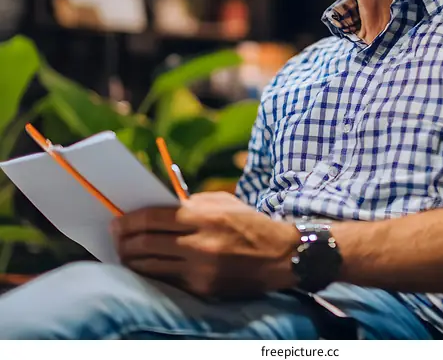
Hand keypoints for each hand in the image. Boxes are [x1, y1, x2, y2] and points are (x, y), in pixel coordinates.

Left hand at [112, 192, 299, 297]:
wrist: (280, 255)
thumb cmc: (248, 222)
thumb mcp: (222, 202)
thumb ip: (191, 204)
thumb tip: (155, 208)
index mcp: (204, 216)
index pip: (153, 218)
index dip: (129, 220)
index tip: (117, 221)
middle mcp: (200, 243)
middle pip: (146, 243)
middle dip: (124, 240)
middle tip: (115, 237)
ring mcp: (200, 269)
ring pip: (151, 266)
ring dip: (132, 259)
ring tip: (124, 252)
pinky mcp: (203, 288)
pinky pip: (167, 280)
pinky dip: (151, 273)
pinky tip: (145, 266)